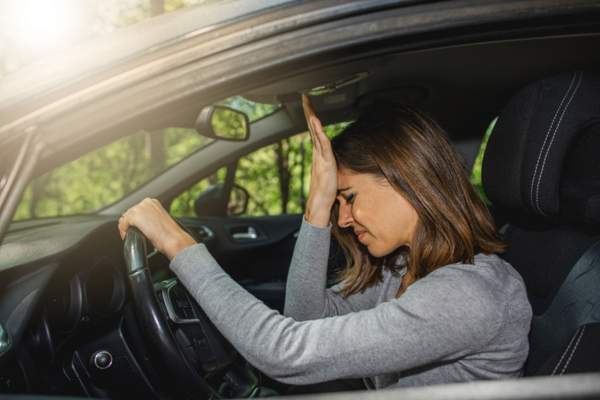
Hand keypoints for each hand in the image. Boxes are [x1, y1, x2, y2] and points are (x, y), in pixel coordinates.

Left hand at [118, 198, 195, 259]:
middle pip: (129, 213)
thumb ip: (150, 219)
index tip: (135, 228)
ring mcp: (140, 208)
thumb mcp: (160, 222)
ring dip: (126, 227)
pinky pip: (123, 224)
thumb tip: (142, 224)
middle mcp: (146, 202)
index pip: (137, 209)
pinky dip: (123, 231)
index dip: (134, 221)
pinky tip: (128, 237)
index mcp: (153, 202)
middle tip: (131, 234)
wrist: (173, 239)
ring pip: (125, 218)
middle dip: (130, 224)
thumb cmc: (171, 235)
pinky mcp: (134, 216)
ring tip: (129, 236)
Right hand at [302, 94, 336, 227]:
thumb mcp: (330, 172)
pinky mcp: (325, 161)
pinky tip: (315, 121)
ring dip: (311, 117)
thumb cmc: (325, 192)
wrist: (320, 204)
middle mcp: (317, 153)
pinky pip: (322, 143)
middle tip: (305, 97)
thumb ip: (331, 163)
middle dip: (309, 111)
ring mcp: (320, 156)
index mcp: (319, 153)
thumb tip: (334, 160)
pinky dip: (318, 131)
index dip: (312, 118)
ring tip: (308, 104)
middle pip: (312, 128)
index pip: (315, 131)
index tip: (309, 105)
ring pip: (315, 132)